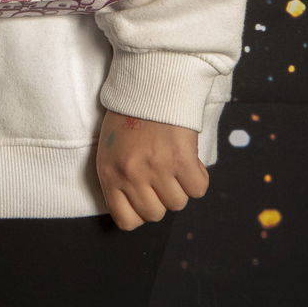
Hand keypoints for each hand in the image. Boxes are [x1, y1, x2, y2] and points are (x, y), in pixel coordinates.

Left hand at [95, 109, 207, 229]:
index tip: (145, 198)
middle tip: (160, 174)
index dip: (139, 212)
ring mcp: (156, 168)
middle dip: (161, 198)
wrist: (149, 85)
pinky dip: (197, 176)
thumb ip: (120, 179)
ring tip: (172, 161)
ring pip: (178, 203)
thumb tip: (138, 208)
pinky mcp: (181, 159)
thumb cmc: (128, 117)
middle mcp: (131, 174)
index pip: (126, 221)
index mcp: (109, 173)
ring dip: (180, 186)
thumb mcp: (111, 150)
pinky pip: (198, 188)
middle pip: (155, 214)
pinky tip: (188, 158)